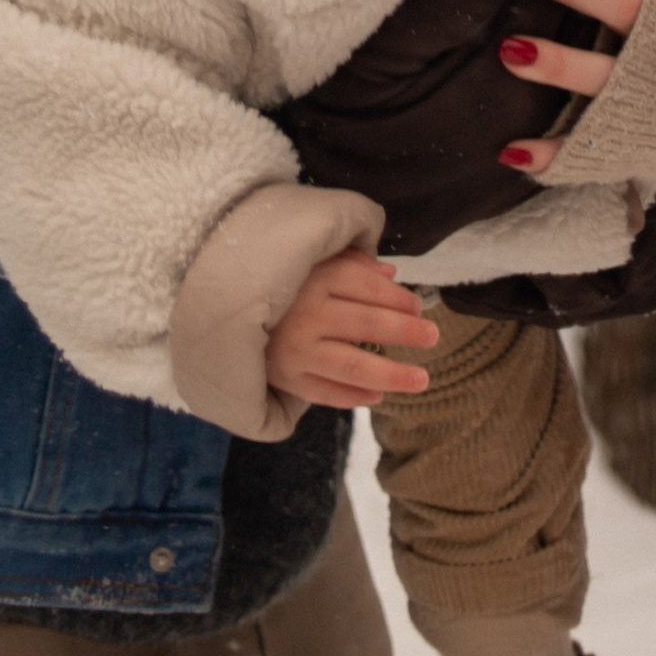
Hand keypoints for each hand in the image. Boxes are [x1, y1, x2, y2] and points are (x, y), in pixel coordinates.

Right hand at [262, 249, 437, 409]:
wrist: (222, 308)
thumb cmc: (278, 280)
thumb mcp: (312, 259)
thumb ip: (352, 262)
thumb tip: (391, 275)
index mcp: (315, 278)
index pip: (368, 288)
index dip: (399, 298)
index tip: (419, 307)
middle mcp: (306, 314)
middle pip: (366, 323)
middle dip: (405, 331)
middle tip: (433, 336)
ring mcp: (295, 350)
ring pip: (351, 364)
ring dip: (390, 373)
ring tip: (421, 379)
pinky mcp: (285, 378)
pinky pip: (325, 391)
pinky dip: (353, 396)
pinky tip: (378, 396)